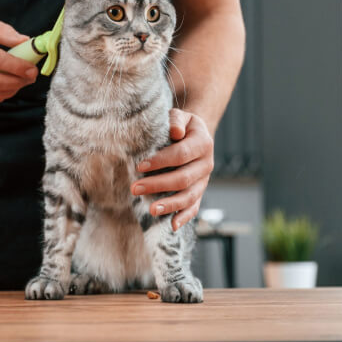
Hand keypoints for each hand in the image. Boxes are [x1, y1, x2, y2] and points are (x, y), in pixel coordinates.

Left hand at [131, 109, 213, 229]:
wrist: (197, 134)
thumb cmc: (182, 124)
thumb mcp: (180, 115)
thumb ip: (176, 120)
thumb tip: (175, 132)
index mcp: (203, 143)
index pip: (181, 155)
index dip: (161, 161)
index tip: (140, 166)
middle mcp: (207, 164)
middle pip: (183, 178)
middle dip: (158, 184)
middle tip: (135, 188)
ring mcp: (204, 180)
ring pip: (190, 196)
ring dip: (170, 204)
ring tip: (151, 210)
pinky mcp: (200, 191)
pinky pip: (194, 207)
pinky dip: (184, 217)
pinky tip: (171, 225)